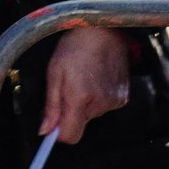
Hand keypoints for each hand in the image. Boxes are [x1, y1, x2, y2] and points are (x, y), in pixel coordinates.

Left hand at [41, 25, 132, 143]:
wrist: (103, 32)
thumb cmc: (74, 49)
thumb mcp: (53, 74)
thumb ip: (51, 106)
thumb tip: (45, 130)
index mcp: (80, 99)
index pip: (70, 136)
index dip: (58, 134)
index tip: (51, 126)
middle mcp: (100, 104)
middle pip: (79, 125)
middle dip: (69, 113)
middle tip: (66, 89)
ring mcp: (114, 101)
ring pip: (90, 116)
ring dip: (83, 104)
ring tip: (81, 81)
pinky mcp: (123, 98)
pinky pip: (103, 107)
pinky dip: (95, 99)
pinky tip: (94, 80)